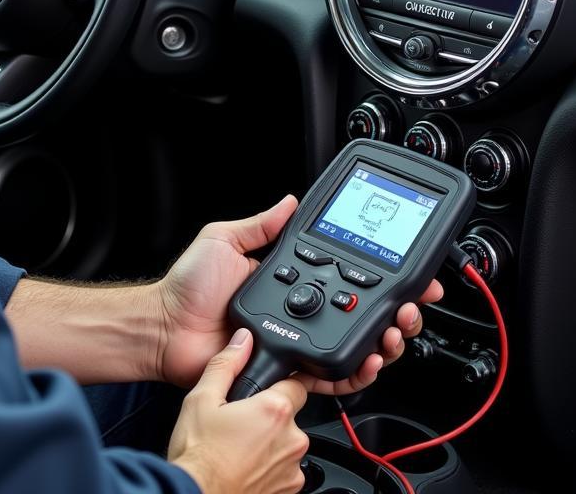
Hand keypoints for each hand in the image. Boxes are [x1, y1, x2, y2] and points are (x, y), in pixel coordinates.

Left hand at [154, 194, 443, 394]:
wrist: (166, 328)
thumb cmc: (187, 287)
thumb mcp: (223, 240)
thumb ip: (260, 224)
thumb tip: (290, 201)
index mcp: (288, 278)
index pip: (342, 273)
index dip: (376, 272)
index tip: (402, 269)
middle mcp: (299, 310)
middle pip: (359, 311)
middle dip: (394, 310)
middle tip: (410, 306)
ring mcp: (297, 340)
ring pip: (353, 343)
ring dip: (383, 338)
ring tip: (394, 329)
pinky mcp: (289, 369)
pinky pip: (329, 376)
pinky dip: (354, 372)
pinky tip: (369, 359)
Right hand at [169, 328, 309, 493]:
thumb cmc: (198, 454)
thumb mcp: (202, 397)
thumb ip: (226, 363)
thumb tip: (241, 340)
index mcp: (275, 410)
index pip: (296, 383)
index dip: (279, 383)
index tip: (265, 390)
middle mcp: (292, 440)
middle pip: (289, 414)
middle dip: (269, 415)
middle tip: (241, 422)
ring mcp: (292, 469)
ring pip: (286, 443)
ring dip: (270, 442)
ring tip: (239, 446)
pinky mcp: (287, 491)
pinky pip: (284, 469)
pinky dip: (269, 466)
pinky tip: (245, 465)